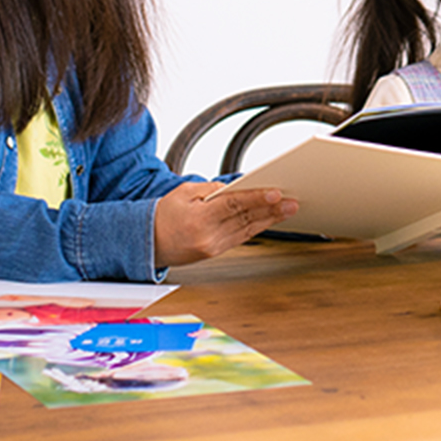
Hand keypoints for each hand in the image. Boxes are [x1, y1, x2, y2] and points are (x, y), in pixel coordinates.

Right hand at [152, 182, 298, 266]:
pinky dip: (257, 227)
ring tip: (288, 209)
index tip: (275, 193)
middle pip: (245, 219)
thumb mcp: (184, 193)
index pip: (233, 206)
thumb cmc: (164, 214)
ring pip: (247, 230)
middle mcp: (208, 236)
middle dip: (271, 210)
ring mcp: (213, 247)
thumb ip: (211, 189)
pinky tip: (270, 219)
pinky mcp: (215, 252)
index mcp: (199, 219)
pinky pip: (241, 238)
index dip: (256, 199)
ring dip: (270, 219)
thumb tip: (235, 188)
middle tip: (292, 202)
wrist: (147, 243)